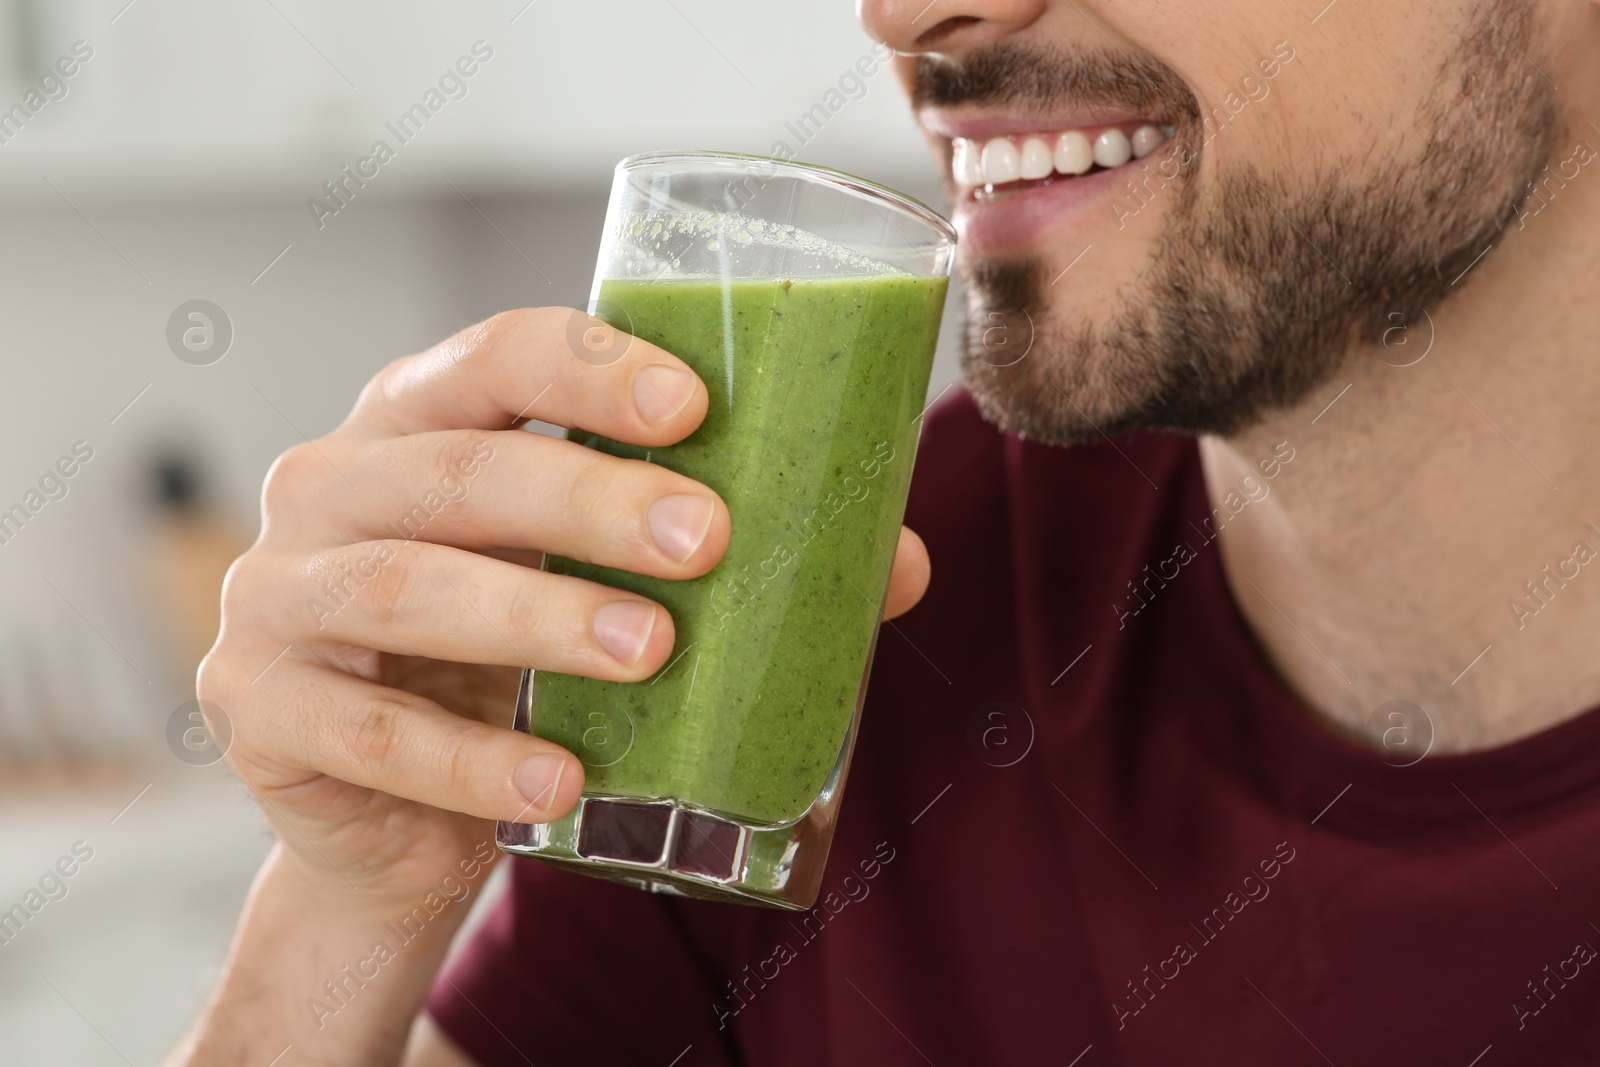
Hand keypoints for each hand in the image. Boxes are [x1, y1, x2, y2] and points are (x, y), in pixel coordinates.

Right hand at [197, 308, 931, 904]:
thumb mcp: (599, 588)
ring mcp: (277, 596)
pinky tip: (559, 780)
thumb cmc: (514, 666)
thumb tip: (900, 564)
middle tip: (707, 540)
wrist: (397, 811)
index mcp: (418, 425)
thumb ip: (728, 565)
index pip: (489, 356)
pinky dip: (469, 759)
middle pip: (458, 471)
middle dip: (588, 498)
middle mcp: (331, 487)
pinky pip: (366, 731)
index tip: (696, 406)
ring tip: (651, 650)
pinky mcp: (259, 710)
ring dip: (538, 617)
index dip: (586, 368)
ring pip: (406, 586)